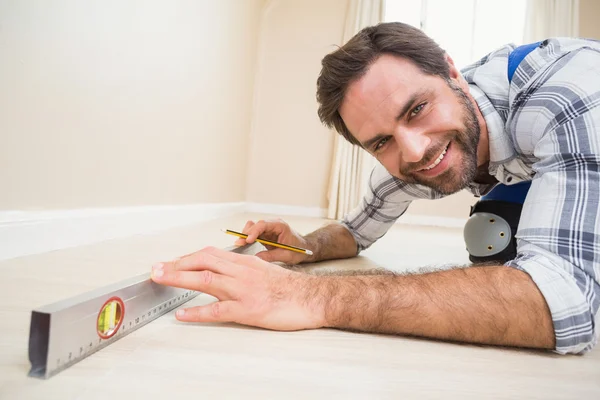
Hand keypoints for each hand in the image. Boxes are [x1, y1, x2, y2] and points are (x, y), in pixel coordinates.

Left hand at [150, 246, 324, 330]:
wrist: (312, 298)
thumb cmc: (290, 288)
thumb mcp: (264, 270)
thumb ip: (242, 269)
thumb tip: (223, 270)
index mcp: (244, 262)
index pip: (209, 254)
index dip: (187, 257)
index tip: (171, 262)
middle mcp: (241, 272)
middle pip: (202, 261)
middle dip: (176, 264)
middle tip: (155, 268)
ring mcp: (243, 290)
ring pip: (206, 280)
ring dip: (179, 278)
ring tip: (159, 279)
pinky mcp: (248, 310)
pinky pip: (217, 310)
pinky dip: (197, 312)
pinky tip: (182, 314)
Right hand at [234, 219, 312, 263]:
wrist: (304, 249)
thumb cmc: (299, 250)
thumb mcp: (286, 255)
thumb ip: (271, 256)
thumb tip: (256, 258)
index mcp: (280, 226)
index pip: (263, 224)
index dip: (254, 231)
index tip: (248, 240)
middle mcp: (273, 224)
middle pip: (255, 225)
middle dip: (246, 234)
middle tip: (239, 244)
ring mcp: (268, 229)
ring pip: (252, 228)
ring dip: (245, 235)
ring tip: (240, 245)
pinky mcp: (265, 234)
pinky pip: (254, 233)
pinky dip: (248, 238)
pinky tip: (244, 245)